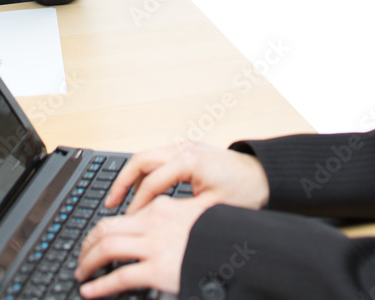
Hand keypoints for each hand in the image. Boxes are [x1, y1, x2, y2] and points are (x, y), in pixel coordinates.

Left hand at [75, 196, 211, 296]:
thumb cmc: (216, 234)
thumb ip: (168, 221)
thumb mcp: (190, 218)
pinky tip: (90, 291)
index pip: (119, 217)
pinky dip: (100, 285)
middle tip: (81, 258)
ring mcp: (154, 245)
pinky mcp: (157, 269)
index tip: (93, 242)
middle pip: (106, 229)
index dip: (100, 231)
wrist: (238, 245)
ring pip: (107, 248)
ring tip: (81, 273)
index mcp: (160, 208)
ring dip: (88, 262)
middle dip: (87, 245)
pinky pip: (119, 276)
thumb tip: (148, 231)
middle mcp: (153, 223)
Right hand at [105, 142, 269, 215]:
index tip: (129, 222)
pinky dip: (144, 173)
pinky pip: (157, 158)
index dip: (138, 204)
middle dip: (122, 182)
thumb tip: (157, 227)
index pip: (152, 182)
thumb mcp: (214, 209)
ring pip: (147, 156)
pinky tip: (139, 191)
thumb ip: (183, 215)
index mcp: (190, 160)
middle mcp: (184, 148)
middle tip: (110, 203)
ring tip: (118, 198)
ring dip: (131, 176)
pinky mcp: (187, 150)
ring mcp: (184, 146)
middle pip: (141, 160)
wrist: (265, 175)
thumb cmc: (246, 192)